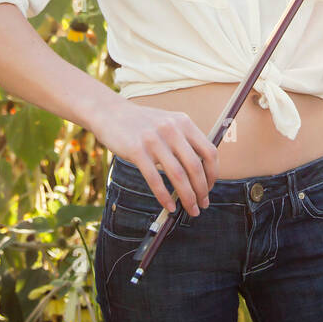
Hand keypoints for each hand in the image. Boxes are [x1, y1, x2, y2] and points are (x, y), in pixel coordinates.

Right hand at [89, 95, 218, 216]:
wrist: (110, 112)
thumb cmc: (141, 123)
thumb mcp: (168, 123)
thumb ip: (184, 141)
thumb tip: (200, 173)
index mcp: (183, 123)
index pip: (209, 151)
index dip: (212, 173)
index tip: (209, 187)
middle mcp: (172, 129)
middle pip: (195, 167)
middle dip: (202, 190)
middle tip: (202, 205)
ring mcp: (154, 140)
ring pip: (178, 176)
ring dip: (187, 197)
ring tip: (191, 209)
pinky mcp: (136, 150)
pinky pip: (155, 179)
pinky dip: (165, 197)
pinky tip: (170, 206)